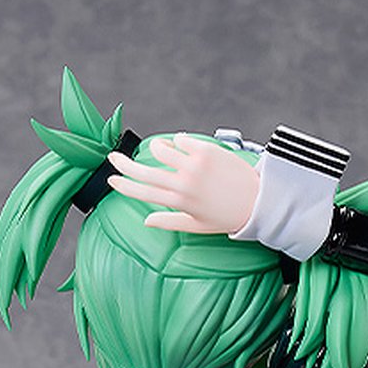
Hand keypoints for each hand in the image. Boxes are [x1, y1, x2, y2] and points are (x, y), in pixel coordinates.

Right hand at [104, 134, 261, 238]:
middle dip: (125, 164)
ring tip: (158, 151)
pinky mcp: (206, 151)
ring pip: (161, 150)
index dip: (125, 186)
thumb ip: (169, 221)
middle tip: (113, 157)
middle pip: (145, 171)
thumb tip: (146, 220)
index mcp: (179, 203)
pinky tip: (181, 145)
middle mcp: (184, 184)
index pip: (144, 192)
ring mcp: (194, 166)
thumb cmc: (227, 216)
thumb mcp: (197, 226)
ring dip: (155, 149)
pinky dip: (177, 141)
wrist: (257, 202)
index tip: (111, 180)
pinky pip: (182, 140)